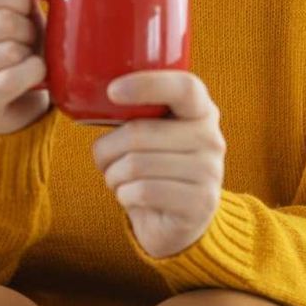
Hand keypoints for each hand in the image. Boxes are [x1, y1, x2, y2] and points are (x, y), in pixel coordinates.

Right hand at [0, 0, 51, 134]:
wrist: (15, 104)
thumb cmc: (16, 46)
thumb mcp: (15, 8)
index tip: (27, 10)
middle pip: (1, 21)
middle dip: (28, 28)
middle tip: (30, 40)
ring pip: (8, 52)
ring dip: (31, 53)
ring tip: (28, 58)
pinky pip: (10, 80)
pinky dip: (34, 74)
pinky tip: (36, 75)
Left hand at [91, 70, 224, 257]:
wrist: (176, 221)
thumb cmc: (153, 167)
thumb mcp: (150, 133)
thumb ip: (136, 113)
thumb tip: (93, 101)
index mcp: (200, 110)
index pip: (184, 88)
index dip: (147, 84)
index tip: (112, 92)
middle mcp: (211, 138)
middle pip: (140, 132)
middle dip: (107, 148)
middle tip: (103, 159)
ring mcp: (210, 172)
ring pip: (136, 164)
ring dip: (113, 175)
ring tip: (117, 179)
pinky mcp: (200, 203)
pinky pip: (143, 191)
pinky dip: (123, 194)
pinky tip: (129, 196)